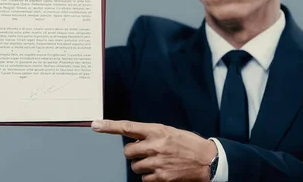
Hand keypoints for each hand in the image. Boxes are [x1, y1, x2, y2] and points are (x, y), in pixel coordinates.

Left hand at [92, 119, 216, 181]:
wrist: (207, 160)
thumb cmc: (188, 144)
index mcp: (157, 131)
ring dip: (142, 165)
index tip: (95, 125)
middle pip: (128, 151)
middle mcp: (155, 145)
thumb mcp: (170, 132)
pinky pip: (144, 178)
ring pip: (135, 166)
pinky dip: (150, 176)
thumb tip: (136, 140)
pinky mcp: (161, 177)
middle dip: (134, 153)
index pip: (127, 127)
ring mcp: (157, 162)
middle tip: (146, 152)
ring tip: (157, 162)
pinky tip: (162, 170)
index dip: (109, 126)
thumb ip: (151, 135)